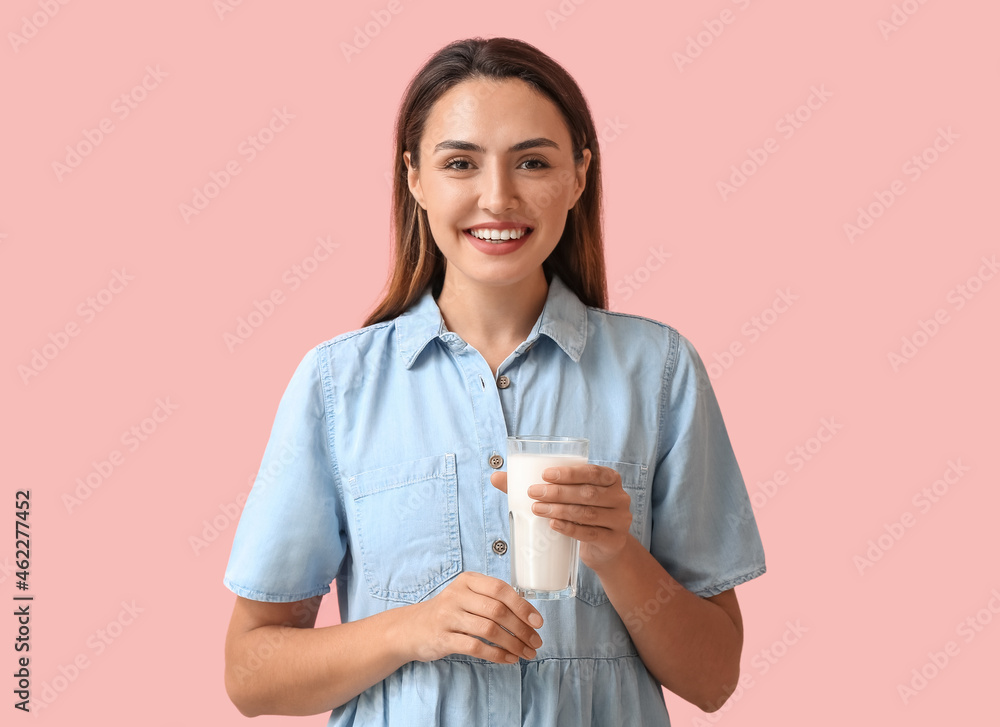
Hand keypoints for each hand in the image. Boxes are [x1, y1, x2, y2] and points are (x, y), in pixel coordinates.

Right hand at [406, 572, 542, 663]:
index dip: (522, 606)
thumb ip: (492, 600)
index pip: (501, 589)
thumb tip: (528, 616)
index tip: (538, 622)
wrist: (411, 628)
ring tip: (525, 653)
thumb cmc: (448, 612)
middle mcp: (457, 595)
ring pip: (489, 630)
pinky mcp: (442, 638)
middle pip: (497, 611)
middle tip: (535, 642)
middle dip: (521, 629)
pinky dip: (496, 655)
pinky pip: (475, 647)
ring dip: (513, 644)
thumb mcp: (467, 597)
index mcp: (468, 581)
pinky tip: (508, 659)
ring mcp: (448, 616)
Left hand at [491, 464, 632, 571]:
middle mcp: (619, 498)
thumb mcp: (566, 496)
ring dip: (560, 510)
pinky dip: (570, 528)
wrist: (605, 547)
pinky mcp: (613, 541)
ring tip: (537, 509)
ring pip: (587, 513)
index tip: (545, 474)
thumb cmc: (581, 513)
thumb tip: (496, 476)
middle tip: (533, 493)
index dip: (570, 472)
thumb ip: (536, 484)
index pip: (592, 471)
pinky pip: (590, 534)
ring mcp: (619, 520)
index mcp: (610, 479)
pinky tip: (553, 525)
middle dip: (558, 492)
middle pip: (587, 493)